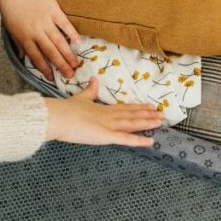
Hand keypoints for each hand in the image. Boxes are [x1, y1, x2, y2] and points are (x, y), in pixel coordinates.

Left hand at [0, 0, 80, 78]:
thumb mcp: (10, 27)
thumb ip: (19, 43)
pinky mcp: (54, 10)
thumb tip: (23, 57)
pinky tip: (78, 42)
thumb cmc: (10, 6)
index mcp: (24, 37)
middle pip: (50, 52)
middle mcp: (36, 32)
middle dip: (60, 65)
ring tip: (76, 64)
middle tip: (70, 75)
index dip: (44, 69)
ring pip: (59, 41)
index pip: (36, 57)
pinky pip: (64, 24)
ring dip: (68, 54)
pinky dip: (72, 33)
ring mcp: (46, 21)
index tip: (52, 78)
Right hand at [45, 78, 162, 146]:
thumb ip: (89, 91)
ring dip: (147, 123)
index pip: (125, 108)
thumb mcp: (80, 98)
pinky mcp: (106, 136)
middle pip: (132, 115)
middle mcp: (109, 116)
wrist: (57, 116)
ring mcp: (109, 125)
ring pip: (132, 124)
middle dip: (147, 115)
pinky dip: (138, 140)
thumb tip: (94, 79)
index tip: (151, 106)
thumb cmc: (65, 110)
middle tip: (162, 114)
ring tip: (161, 122)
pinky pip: (125, 139)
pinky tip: (150, 141)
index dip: (139, 108)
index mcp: (103, 109)